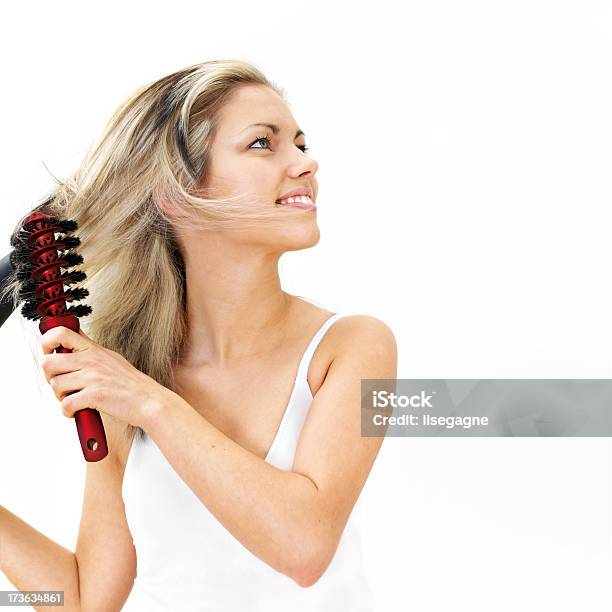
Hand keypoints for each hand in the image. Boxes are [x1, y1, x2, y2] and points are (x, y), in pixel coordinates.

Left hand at [40, 326, 166, 428]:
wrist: (148, 401)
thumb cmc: (130, 383)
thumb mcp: (109, 357)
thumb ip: (88, 349)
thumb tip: (69, 339)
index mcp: (93, 349)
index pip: (60, 333)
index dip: (46, 343)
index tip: (50, 353)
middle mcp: (91, 360)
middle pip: (48, 363)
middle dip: (50, 377)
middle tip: (62, 384)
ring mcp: (93, 377)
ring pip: (55, 385)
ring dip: (61, 397)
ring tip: (75, 398)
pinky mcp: (94, 395)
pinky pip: (65, 404)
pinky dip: (68, 412)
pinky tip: (79, 410)